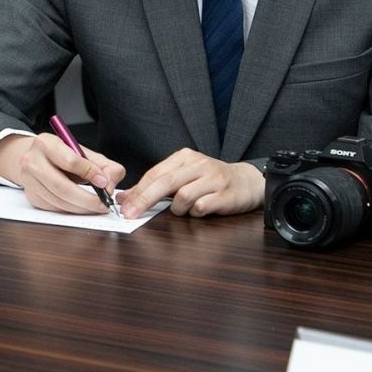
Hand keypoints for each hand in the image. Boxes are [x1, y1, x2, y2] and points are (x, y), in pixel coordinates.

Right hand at [0, 133, 126, 215]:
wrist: (37, 158)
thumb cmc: (64, 155)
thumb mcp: (85, 153)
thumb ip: (104, 166)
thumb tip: (108, 185)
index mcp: (46, 143)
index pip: (69, 161)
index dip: (90, 173)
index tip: (104, 183)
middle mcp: (32, 160)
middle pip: (61, 186)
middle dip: (87, 199)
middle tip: (103, 204)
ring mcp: (29, 179)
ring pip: (58, 200)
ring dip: (81, 208)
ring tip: (95, 207)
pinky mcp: (31, 195)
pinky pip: (54, 208)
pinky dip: (71, 210)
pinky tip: (81, 206)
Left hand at [118, 148, 264, 218]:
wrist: (247, 181)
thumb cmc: (209, 180)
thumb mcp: (183, 175)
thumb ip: (156, 185)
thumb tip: (125, 198)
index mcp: (184, 157)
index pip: (155, 173)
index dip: (137, 190)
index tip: (123, 205)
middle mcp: (198, 165)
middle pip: (165, 183)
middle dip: (144, 200)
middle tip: (130, 214)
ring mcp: (213, 179)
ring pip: (183, 196)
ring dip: (177, 209)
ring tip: (183, 210)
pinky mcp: (225, 195)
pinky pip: (201, 207)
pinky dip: (195, 213)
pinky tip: (199, 211)